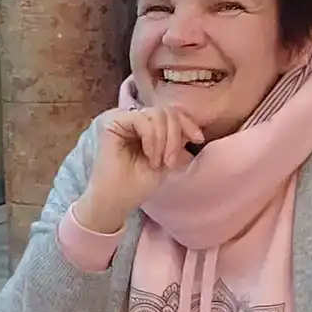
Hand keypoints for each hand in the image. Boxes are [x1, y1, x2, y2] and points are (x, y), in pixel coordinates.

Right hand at [77, 106, 205, 233]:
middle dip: (175, 137)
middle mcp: (136, 119)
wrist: (117, 200)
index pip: (172, 114)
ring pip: (157, 114)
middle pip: (167, 112)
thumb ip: (178, 142)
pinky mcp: (113, 122)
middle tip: (170, 162)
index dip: (187, 124)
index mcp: (149, 127)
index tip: (198, 139)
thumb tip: (195, 131)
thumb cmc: (139, 184)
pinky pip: (141, 119)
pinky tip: (149, 156)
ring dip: (164, 140)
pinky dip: (151, 138)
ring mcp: (124, 119)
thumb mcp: (168, 160)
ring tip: (159, 163)